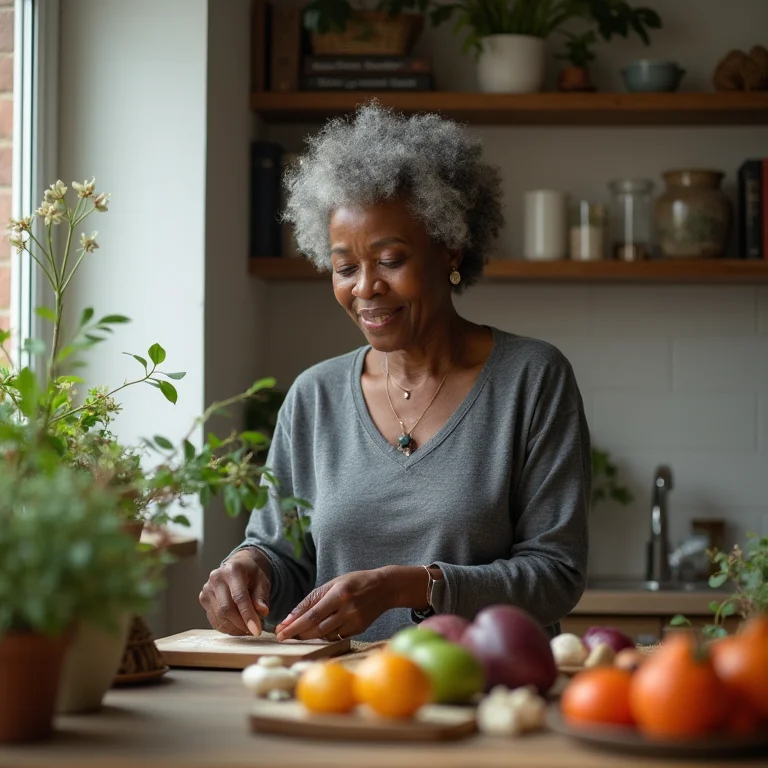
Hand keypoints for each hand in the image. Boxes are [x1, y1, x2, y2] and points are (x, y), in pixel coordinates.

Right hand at [199, 547, 270, 636]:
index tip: (257, 631)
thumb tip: (262, 612)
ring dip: (234, 628)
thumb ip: (261, 596)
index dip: (248, 615)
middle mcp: (216, 578)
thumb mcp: (262, 581)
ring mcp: (207, 589)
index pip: (239, 597)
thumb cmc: (251, 574)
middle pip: (226, 609)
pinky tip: (237, 627)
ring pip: (219, 617)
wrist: (238, 566)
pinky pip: (214, 619)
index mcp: (233, 570)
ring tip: (247, 628)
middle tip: (253, 630)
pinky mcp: (203, 598)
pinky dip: (226, 627)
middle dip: (241, 624)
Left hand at [275, 568, 394, 641]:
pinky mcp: (359, 629)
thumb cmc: (354, 583)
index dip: (294, 626)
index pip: (311, 615)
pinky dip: (327, 634)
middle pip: (316, 629)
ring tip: (300, 632)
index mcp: (338, 594)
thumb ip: (311, 600)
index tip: (280, 632)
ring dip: (310, 636)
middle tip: (283, 636)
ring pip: (325, 635)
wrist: (384, 587)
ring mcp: (354, 621)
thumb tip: (290, 618)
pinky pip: (337, 636)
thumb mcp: (332, 584)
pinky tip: (326, 626)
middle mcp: (347, 609)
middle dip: (297, 634)